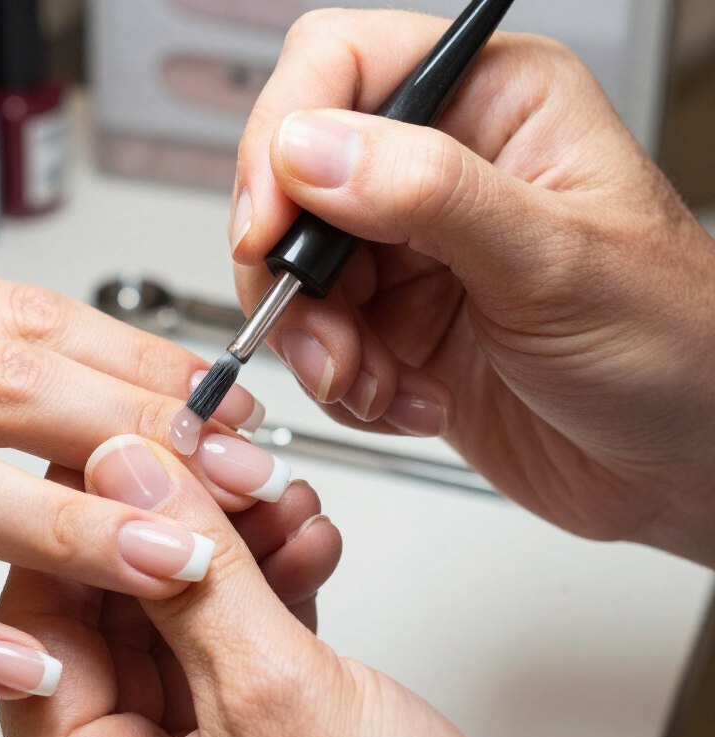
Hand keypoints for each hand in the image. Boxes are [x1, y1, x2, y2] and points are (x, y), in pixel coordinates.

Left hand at [0, 437, 623, 736]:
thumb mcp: (280, 700)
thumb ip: (195, 574)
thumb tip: (131, 477)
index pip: (44, 637)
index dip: (79, 532)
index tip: (117, 457)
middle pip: (116, 625)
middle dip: (175, 535)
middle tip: (211, 466)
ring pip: (181, 628)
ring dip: (232, 555)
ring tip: (276, 501)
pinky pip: (234, 653)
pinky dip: (268, 593)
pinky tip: (302, 547)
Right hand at [231, 10, 714, 565]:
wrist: (681, 463)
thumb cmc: (672, 344)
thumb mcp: (554, 259)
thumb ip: (427, 193)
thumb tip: (308, 147)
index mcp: (491, 103)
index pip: (337, 67)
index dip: (281, 139)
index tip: (268, 229)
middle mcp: (440, 169)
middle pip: (292, 183)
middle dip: (299, 276)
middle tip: (331, 339)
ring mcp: (412, 250)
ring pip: (295, 275)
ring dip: (323, 345)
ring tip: (380, 385)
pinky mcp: (395, 325)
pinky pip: (318, 342)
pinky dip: (347, 386)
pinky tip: (411, 401)